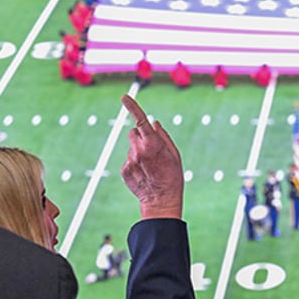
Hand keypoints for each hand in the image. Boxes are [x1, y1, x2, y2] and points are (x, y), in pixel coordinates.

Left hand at [120, 94, 183, 219]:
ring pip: (131, 147)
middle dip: (140, 136)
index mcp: (152, 144)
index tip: (124, 97)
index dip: (132, 107)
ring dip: (138, 151)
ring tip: (150, 166)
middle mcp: (138, 150)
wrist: (161, 201)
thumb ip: (162, 136)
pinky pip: (128, 160)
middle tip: (152, 150)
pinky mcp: (124, 170)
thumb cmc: (172, 176)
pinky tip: (144, 174)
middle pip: (133, 133)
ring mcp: (129, 161)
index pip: (140, 121)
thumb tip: (153, 123)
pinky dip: (135, 164)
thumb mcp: (174, 154)